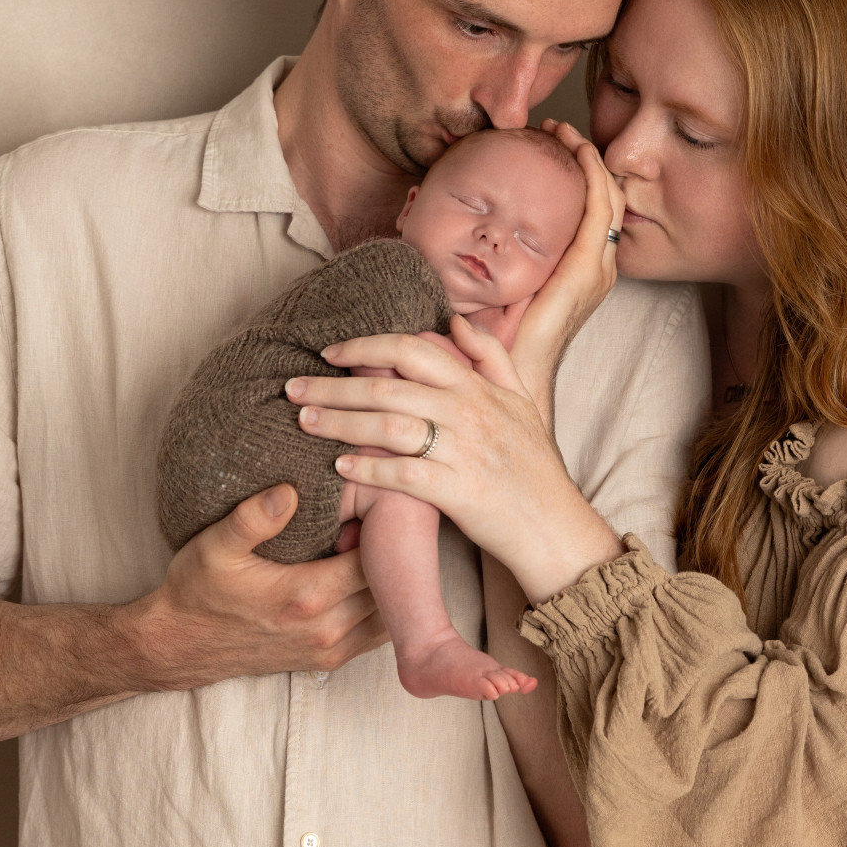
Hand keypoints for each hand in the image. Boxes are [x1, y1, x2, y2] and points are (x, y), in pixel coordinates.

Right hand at [128, 485, 387, 687]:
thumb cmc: (196, 591)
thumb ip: (252, 517)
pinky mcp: (327, 661)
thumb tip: (290, 490)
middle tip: (389, 520)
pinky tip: (371, 579)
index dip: (384, 528)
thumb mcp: (214, 546)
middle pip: (393, 587)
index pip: (375, 559)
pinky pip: (377, 635)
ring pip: (392, 615)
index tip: (378, 503)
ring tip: (382, 548)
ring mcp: (329, 650)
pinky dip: (386, 608)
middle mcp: (325, 629)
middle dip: (396, 553)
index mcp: (305, 596)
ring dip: (395, 583)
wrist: (177, 646)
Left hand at [287, 327, 621, 602]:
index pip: (413, 350)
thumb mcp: (521, 400)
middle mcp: (467, 411)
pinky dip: (368, 469)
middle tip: (294, 388)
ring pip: (387, 426)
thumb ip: (490, 356)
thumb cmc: (533, 465)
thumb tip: (453, 321)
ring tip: (305, 422)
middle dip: (334, 386)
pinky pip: (402, 475)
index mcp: (476, 387)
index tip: (330, 353)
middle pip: (388, 387)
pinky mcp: (457, 491)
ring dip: (339, 422)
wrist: (553, 525)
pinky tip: (339, 466)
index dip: (366, 346)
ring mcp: (462, 450)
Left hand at [511, 120, 624, 415]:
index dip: (581, 173)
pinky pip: (599, 209)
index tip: (553, 144)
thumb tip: (468, 223)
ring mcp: (597, 269)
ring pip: (609, 198)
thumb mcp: (502, 286)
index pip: (594, 210)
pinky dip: (592, 175)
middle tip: (559, 129)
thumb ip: (499, 258)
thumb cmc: (498, 340)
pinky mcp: (586, 268)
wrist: (510, 373)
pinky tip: (576, 151)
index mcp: (582, 273)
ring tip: (564, 132)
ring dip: (589, 159)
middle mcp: (598, 268)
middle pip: (608, 198)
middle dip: (587, 158)